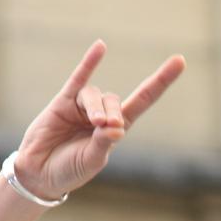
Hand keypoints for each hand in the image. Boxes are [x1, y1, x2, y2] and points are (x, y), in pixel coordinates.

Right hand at [14, 40, 184, 199]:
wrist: (40, 173)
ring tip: (94, 123)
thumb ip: (103, 143)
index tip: (180, 61)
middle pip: (115, 100)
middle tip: (105, 128)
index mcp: (116, 130)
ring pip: (94, 95)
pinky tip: (101, 47)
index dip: (160, 82)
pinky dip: (89, 63)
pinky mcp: (62, 102)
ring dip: (96, 107)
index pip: (143, 100)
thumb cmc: (70, 170)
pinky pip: (78, 79)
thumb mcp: (91, 160)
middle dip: (112, 112)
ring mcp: (82, 106)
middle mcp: (102, 114)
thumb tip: (117, 127)